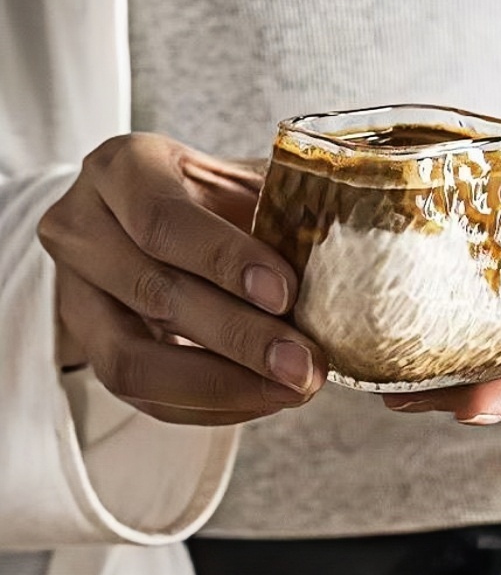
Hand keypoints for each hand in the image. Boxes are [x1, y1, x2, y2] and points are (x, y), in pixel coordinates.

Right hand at [38, 133, 326, 424]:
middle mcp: (82, 227)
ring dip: (220, 386)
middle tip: (305, 364)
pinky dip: (208, 406)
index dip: (223, 261)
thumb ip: (281, 209)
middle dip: (237, 337)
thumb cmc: (209, 195)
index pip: (162, 220)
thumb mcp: (241, 181)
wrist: (148, 215)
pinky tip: (263, 398)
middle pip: (153, 293)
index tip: (285, 294)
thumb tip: (351, 258)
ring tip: (292, 390)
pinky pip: (141, 396)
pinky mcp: (88, 347)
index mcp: (124, 168)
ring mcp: (75, 292)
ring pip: (131, 361)